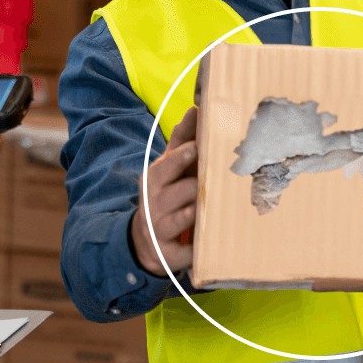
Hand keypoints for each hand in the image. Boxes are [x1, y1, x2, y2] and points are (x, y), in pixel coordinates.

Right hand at [130, 106, 198, 276]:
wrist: (144, 241)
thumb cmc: (164, 196)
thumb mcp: (167, 169)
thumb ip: (182, 141)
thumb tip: (195, 109)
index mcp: (154, 179)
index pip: (167, 166)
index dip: (182, 157)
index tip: (196, 149)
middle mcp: (154, 203)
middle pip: (184, 191)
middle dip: (198, 187)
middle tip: (211, 184)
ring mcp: (160, 228)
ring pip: (191, 216)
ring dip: (204, 213)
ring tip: (218, 209)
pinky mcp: (168, 253)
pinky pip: (191, 247)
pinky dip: (202, 243)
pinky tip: (212, 239)